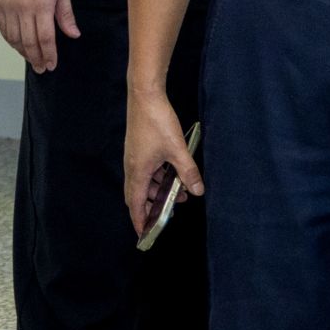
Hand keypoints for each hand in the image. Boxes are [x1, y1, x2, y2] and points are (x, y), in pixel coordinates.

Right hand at [0, 0, 78, 73]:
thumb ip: (66, 14)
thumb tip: (73, 34)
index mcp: (42, 5)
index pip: (45, 38)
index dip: (49, 54)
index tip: (52, 64)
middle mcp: (23, 9)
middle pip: (28, 42)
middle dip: (37, 59)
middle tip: (42, 68)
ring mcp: (9, 7)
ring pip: (14, 39)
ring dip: (23, 52)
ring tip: (32, 59)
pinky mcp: (0, 5)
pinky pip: (3, 29)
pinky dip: (10, 41)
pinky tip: (18, 46)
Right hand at [124, 90, 202, 237]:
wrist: (145, 94)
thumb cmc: (157, 122)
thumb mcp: (177, 150)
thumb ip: (188, 172)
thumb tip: (198, 191)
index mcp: (138, 171)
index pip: (135, 204)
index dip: (139, 221)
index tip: (144, 235)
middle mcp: (132, 166)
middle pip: (137, 195)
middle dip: (150, 208)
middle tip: (165, 217)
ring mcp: (135, 156)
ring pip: (144, 181)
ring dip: (158, 190)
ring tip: (180, 194)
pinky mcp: (139, 147)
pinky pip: (147, 170)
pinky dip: (158, 176)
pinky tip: (174, 173)